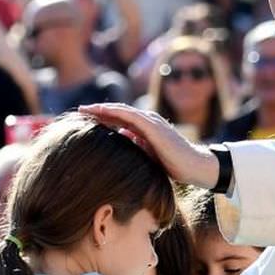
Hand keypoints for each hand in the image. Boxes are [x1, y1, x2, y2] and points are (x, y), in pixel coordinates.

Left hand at [79, 103, 219, 187]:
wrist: (194, 166)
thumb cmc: (174, 164)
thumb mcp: (149, 154)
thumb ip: (136, 144)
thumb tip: (120, 136)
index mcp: (146, 128)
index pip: (121, 119)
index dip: (103, 117)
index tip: (85, 119)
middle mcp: (148, 121)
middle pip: (118, 112)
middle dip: (98, 110)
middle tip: (79, 110)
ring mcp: (152, 122)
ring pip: (123, 111)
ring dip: (103, 108)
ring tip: (85, 109)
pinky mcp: (154, 127)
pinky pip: (131, 116)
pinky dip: (115, 112)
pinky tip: (102, 111)